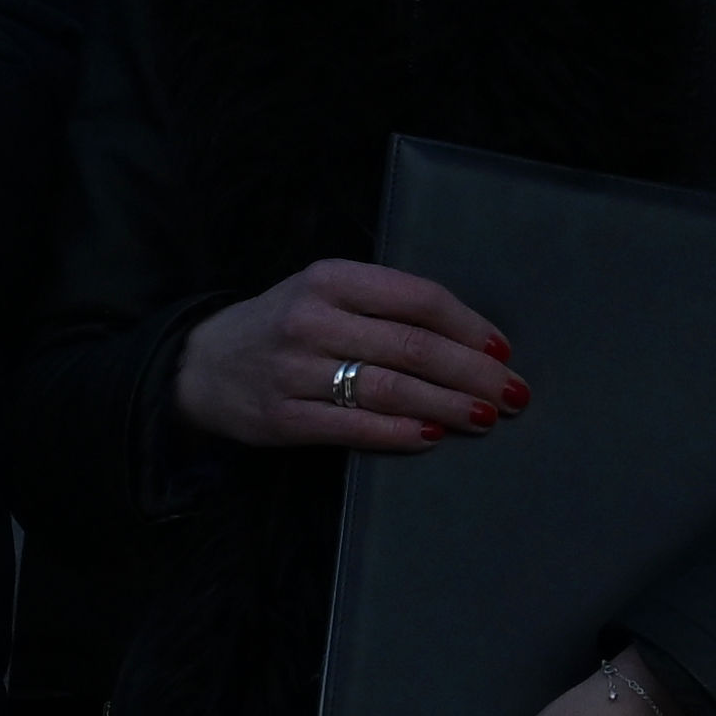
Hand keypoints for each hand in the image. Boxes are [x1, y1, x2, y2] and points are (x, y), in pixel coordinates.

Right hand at [172, 259, 519, 454]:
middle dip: (473, 374)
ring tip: (486, 418)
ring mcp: (295, 371)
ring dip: (449, 407)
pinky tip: (434, 437)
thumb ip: (384, 305)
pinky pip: (356, 428)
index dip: (470, 326)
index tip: (502, 350)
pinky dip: (402, 435)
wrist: (203, 365)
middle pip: (414, 347)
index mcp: (331, 278)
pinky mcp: (284, 417)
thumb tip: (469, 340)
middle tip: (513, 394)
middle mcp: (312, 320)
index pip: (418, 299)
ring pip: (392, 389)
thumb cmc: (285, 326)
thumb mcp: (326, 293)